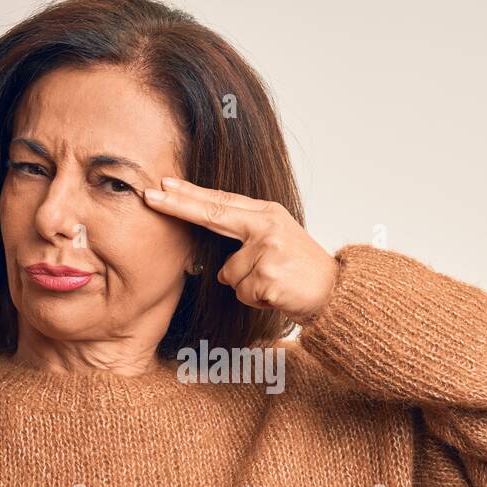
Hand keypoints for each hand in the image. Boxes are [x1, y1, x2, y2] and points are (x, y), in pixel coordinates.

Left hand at [143, 177, 338, 324]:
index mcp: (268, 214)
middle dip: (178, 206)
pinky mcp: (267, 276)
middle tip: (150, 196)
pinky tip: (277, 295)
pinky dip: (256, 301)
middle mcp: (266, 227)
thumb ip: (247, 242)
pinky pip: (241, 293)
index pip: (221, 203)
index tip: (164, 185)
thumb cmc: (304, 272)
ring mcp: (267, 250)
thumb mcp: (278, 243)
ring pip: (227, 275)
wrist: (336, 294)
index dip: (190, 195)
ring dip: (246, 288)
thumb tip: (218, 269)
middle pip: (213, 215)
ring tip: (274, 285)